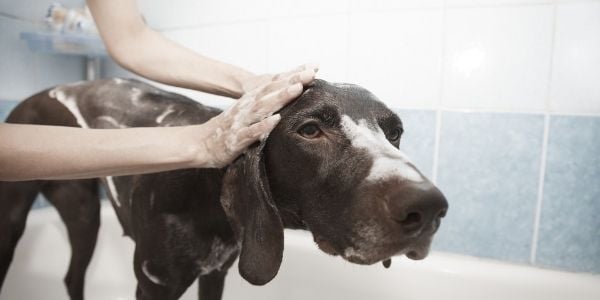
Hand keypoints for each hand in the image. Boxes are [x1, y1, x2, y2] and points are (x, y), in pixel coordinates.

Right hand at [190, 64, 317, 167]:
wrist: (201, 144)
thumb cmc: (229, 128)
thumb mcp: (247, 112)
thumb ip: (265, 104)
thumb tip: (287, 96)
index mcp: (251, 100)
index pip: (274, 84)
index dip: (292, 75)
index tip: (311, 68)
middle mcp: (247, 107)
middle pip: (271, 91)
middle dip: (291, 82)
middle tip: (309, 73)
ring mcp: (241, 122)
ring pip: (262, 107)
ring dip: (280, 98)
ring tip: (297, 89)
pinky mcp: (237, 139)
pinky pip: (251, 132)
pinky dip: (263, 126)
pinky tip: (276, 120)